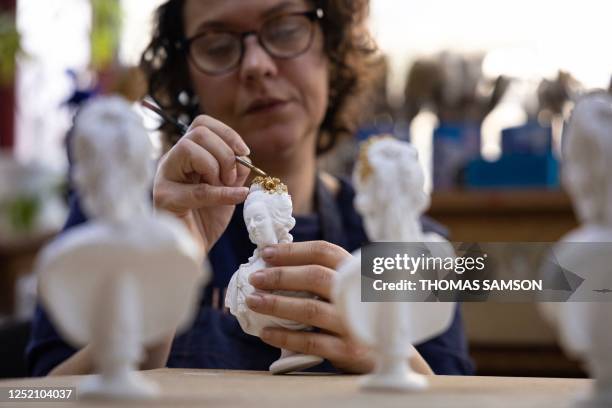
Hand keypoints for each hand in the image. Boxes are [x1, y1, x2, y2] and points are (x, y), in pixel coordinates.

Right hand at [154, 115, 250, 254]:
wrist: (193, 250)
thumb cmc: (207, 219)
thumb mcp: (228, 188)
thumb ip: (235, 169)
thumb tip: (243, 157)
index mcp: (186, 155)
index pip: (202, 123)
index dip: (228, 133)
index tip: (245, 153)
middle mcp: (172, 161)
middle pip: (198, 132)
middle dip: (225, 153)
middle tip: (232, 178)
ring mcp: (164, 178)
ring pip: (189, 148)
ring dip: (217, 167)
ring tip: (223, 188)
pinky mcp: (164, 199)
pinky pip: (197, 188)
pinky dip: (223, 193)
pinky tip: (238, 197)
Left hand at [245, 240, 374, 372]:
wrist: (388, 352)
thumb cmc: (357, 313)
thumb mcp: (349, 288)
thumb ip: (322, 275)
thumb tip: (273, 263)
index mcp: (356, 272)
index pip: (323, 251)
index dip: (293, 250)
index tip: (266, 253)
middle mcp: (357, 294)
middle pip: (315, 277)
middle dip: (280, 276)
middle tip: (255, 278)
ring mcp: (354, 323)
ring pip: (310, 309)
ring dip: (276, 304)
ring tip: (253, 302)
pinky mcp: (349, 350)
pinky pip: (310, 342)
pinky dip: (285, 336)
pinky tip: (266, 333)